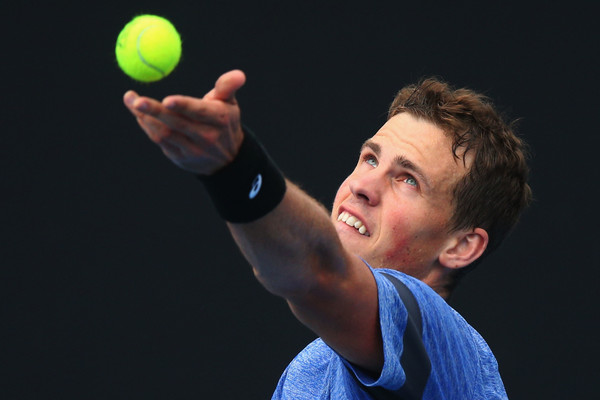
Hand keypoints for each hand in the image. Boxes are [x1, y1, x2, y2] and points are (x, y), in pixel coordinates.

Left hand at [123, 70, 246, 174]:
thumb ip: (228, 87)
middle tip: (136, 100)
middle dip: (155, 111)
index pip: (199, 112)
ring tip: (131, 100)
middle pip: (176, 124)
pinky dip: (147, 126)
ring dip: (145, 118)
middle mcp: (206, 136)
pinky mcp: (180, 157)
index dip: (183, 106)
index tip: (168, 99)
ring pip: (164, 134)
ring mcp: (192, 149)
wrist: (228, 160)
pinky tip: (139, 114)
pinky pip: (160, 141)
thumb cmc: (225, 123)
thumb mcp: (230, 104)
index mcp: (218, 119)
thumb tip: (239, 74)